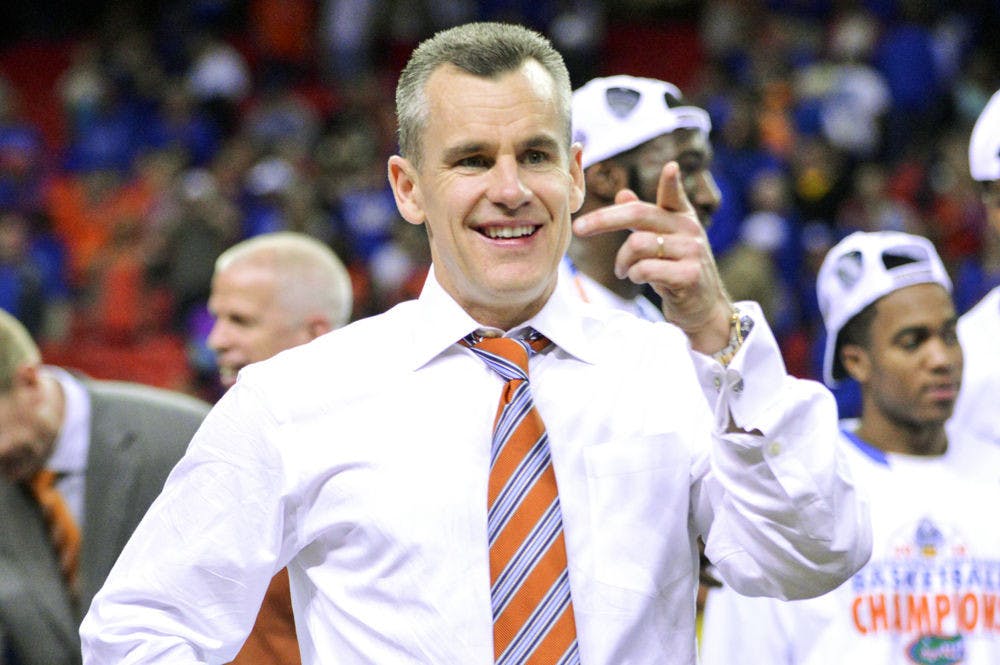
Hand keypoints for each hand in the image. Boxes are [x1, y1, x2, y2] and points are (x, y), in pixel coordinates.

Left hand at [572, 161, 732, 353]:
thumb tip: (623, 193)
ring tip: (623, 271)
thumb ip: (643, 220)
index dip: (671, 183)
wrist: (702, 309)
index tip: (671, 167)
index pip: (674, 196)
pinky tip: (636, 279)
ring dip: (622, 261)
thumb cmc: (676, 271)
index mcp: (681, 218)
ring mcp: (692, 252)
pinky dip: (633, 275)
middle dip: (604, 219)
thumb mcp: (661, 243)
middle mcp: (689, 230)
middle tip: (579, 228)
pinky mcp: (689, 275)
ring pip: (637, 244)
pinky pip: (646, 269)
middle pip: (639, 214)